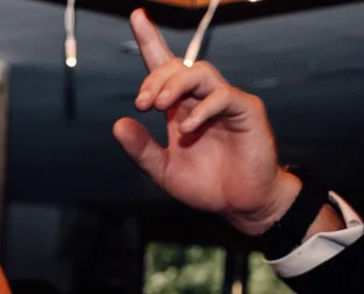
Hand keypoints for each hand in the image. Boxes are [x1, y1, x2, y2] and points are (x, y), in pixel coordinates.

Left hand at [112, 11, 294, 236]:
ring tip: (159, 107)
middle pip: (179, 66)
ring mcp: (226, 101)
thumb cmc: (208, 185)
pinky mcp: (246, 110)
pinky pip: (222, 97)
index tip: (137, 15)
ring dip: (176, 84)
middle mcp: (202, 98)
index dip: (150, 40)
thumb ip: (142, 149)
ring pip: (201, 72)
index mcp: (181, 107)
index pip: (164, 66)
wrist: (242, 205)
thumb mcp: (164, 171)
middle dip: (156, 78)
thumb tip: (117, 125)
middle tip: (142, 103)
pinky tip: (186, 128)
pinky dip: (201, 109)